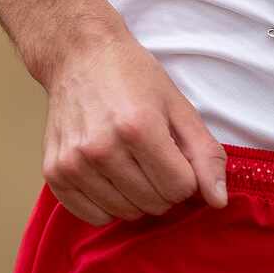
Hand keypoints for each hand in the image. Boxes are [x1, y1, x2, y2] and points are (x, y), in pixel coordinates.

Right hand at [42, 29, 227, 225]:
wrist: (80, 56)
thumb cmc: (133, 77)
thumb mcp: (179, 106)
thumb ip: (205, 154)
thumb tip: (218, 201)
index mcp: (139, 128)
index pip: (181, 188)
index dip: (186, 174)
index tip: (176, 155)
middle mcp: (102, 149)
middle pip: (155, 203)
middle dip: (164, 186)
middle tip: (154, 157)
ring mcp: (74, 163)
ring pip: (126, 213)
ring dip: (137, 197)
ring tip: (132, 163)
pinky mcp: (54, 172)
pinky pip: (93, 217)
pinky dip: (108, 205)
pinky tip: (110, 177)